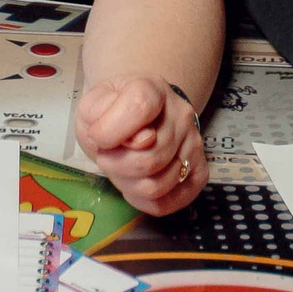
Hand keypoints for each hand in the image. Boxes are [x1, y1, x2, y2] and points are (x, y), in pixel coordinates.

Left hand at [74, 74, 206, 215]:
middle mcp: (181, 115)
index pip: (139, 107)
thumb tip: (138, 141)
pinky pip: (168, 202)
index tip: (98, 136)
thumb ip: (103, 113)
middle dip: (115, 165)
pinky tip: (133, 185)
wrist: (133, 116)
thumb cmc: (111, 112)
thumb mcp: (94, 104)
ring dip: (127, 184)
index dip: (113, 130)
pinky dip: (142, 201)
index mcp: (154, 89)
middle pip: (149, 158)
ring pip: (157, 185)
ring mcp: (194, 144)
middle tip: (106, 155)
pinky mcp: (199, 173)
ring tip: (120, 169)